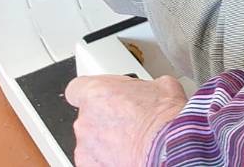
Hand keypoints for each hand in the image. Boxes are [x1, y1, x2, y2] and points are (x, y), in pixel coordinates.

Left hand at [65, 75, 186, 166]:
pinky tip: (126, 155)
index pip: (76, 89)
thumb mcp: (160, 85)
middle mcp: (85, 120)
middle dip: (104, 119)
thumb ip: (143, 87)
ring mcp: (85, 147)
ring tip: (130, 142)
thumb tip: (152, 91)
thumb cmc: (163, 119)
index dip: (90, 94)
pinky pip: (94, 161)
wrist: (168, 149)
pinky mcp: (90, 166)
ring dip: (105, 141)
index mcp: (95, 93)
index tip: (101, 98)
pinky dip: (106, 159)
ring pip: (91, 141)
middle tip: (127, 121)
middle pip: (87, 117)